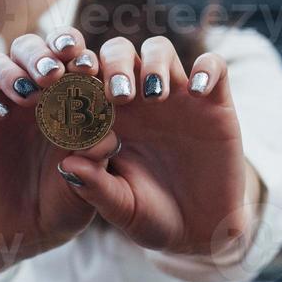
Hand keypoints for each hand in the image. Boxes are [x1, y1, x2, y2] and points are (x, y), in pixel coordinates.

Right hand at [0, 27, 120, 260]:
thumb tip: (105, 138)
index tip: (89, 68)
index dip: (78, 55)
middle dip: (42, 54)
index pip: (71, 57)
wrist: (30, 227)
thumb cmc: (69, 196)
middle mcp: (32, 90)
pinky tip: (0, 112)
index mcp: (68, 93)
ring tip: (29, 94)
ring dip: (11, 71)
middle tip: (54, 73)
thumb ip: (99, 158)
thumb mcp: (90, 180)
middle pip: (30, 47)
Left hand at [54, 34, 254, 258]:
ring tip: (155, 94)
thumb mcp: (122, 208)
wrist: (201, 231)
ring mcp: (177, 98)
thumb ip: (95, 188)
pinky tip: (197, 91)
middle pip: (119, 53)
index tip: (75, 91)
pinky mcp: (215, 103)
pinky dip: (206, 69)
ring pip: (160, 50)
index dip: (76, 76)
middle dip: (114, 64)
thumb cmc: (152, 218)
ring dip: (154, 63)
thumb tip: (67, 163)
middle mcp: (139, 100)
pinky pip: (213, 67)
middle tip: (119, 95)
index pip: (86, 80)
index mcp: (107, 118)